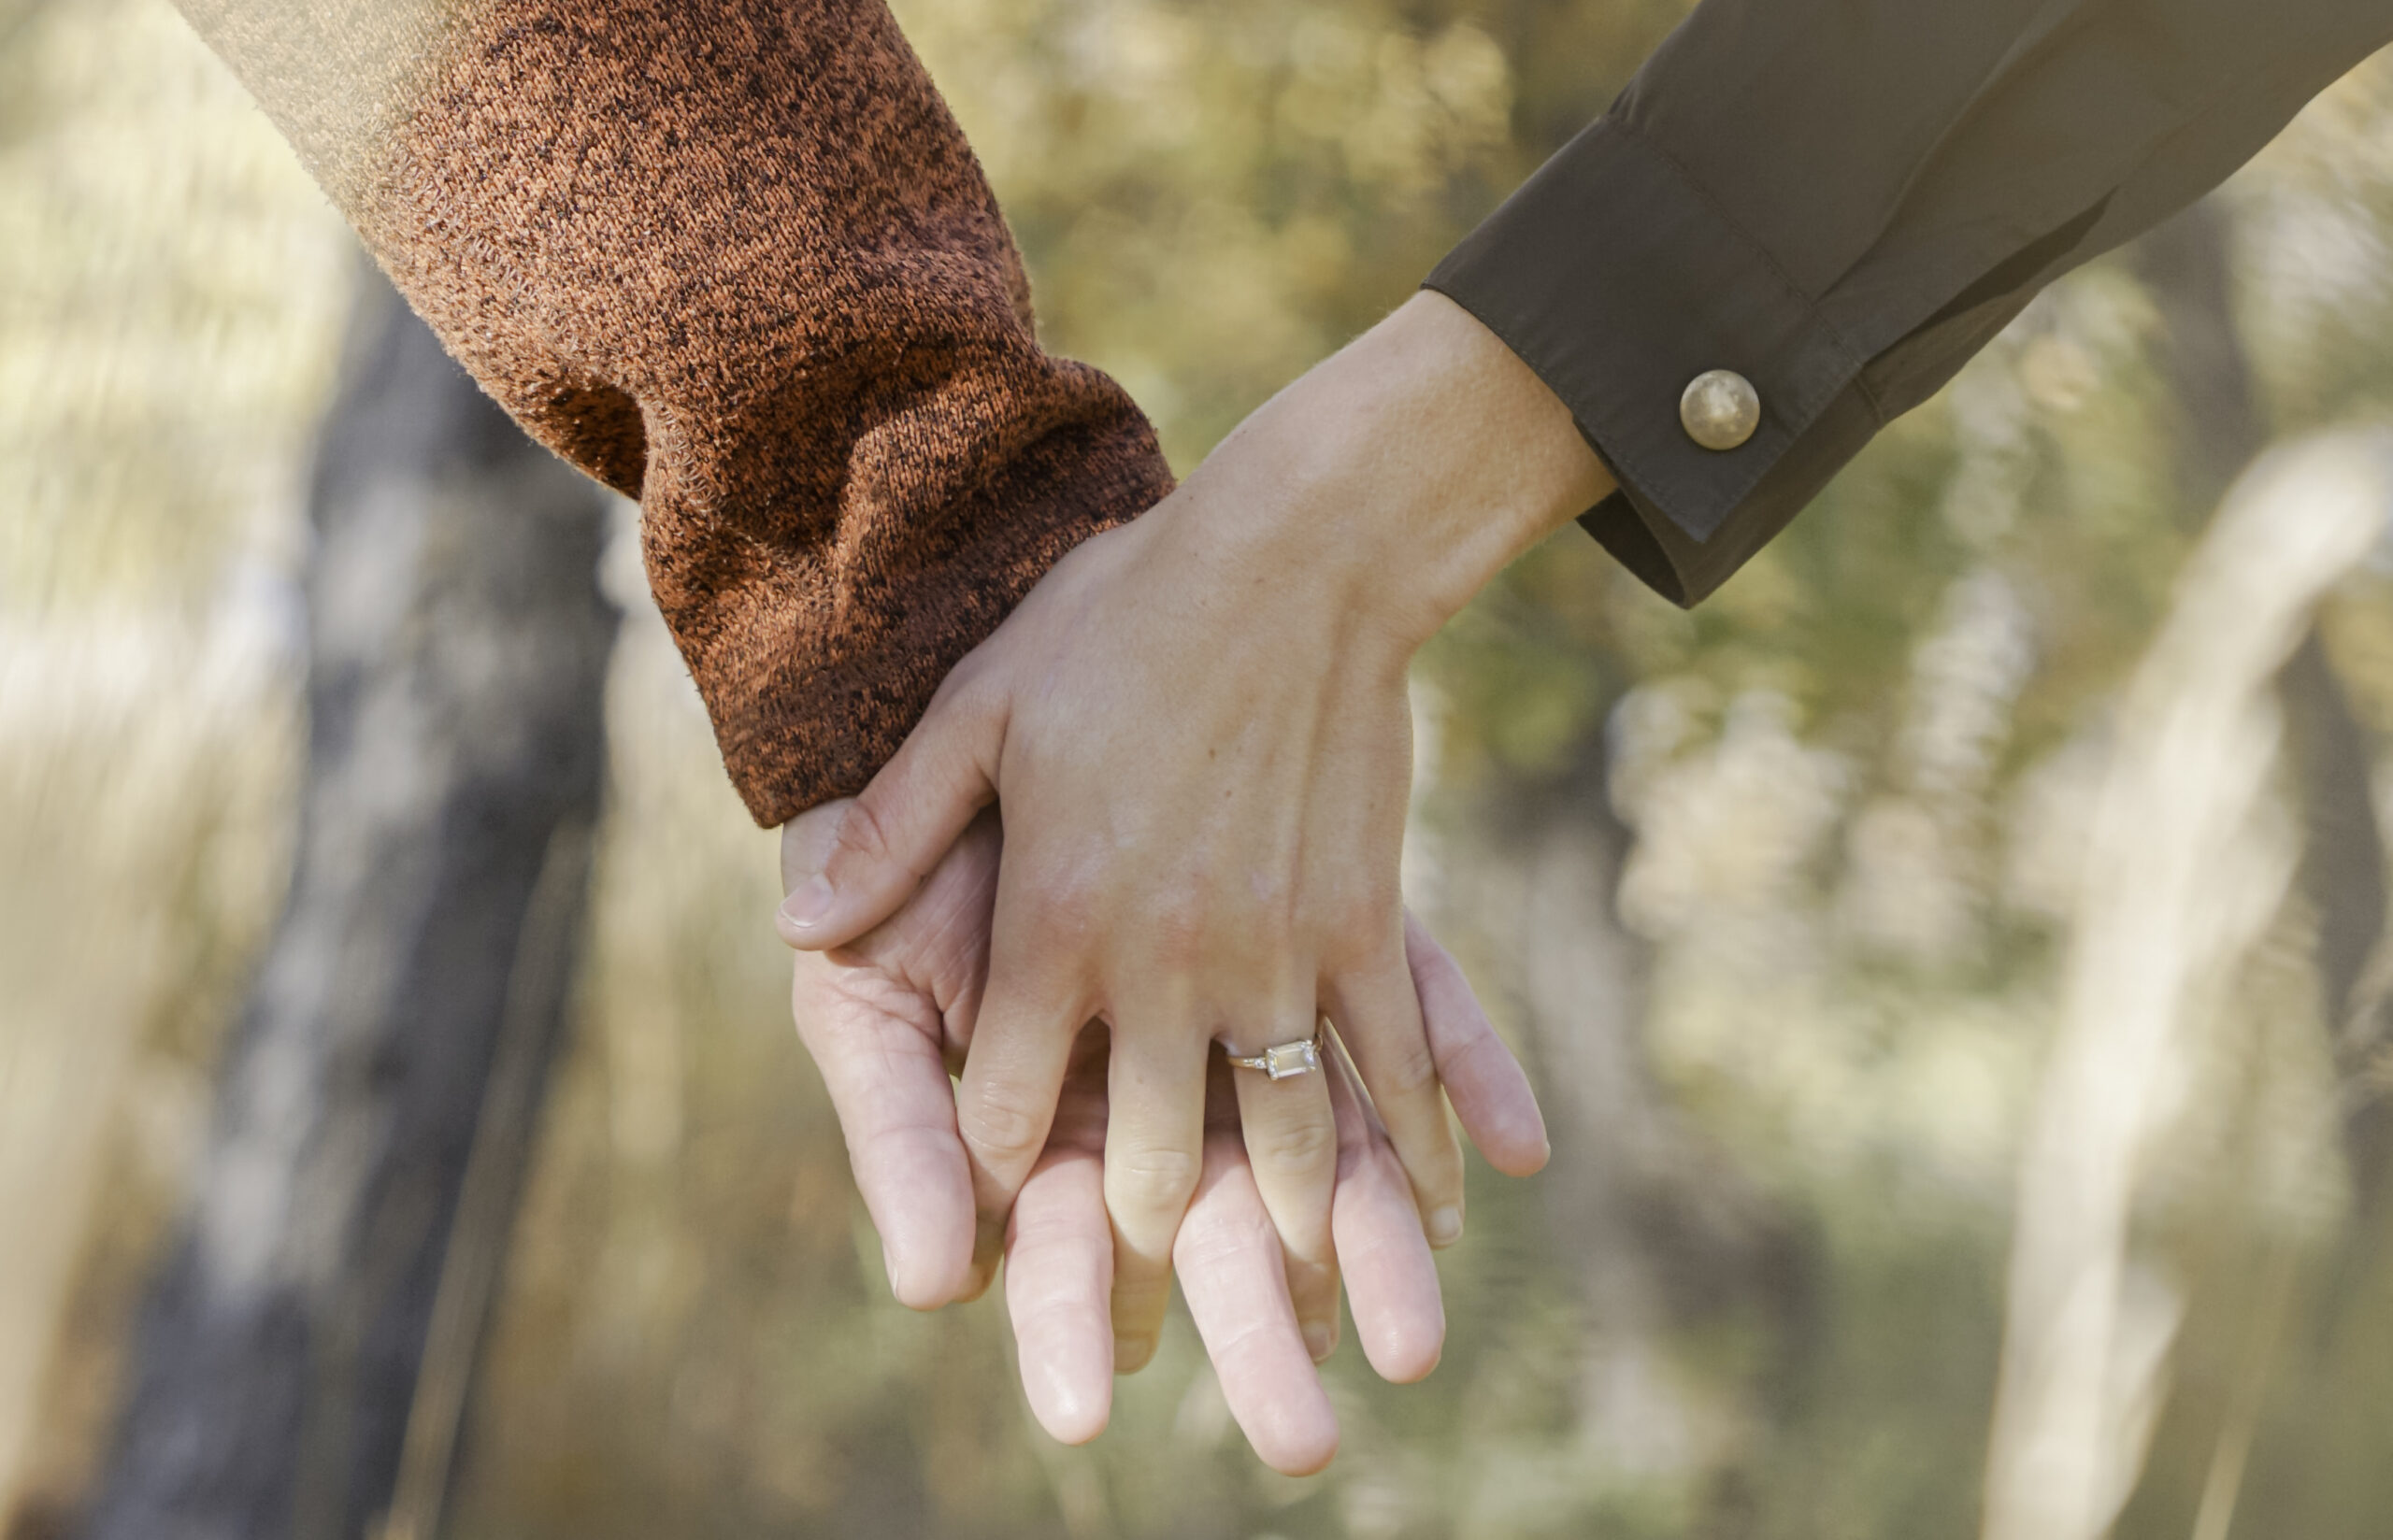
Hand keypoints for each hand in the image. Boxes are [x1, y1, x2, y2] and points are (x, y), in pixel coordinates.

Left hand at [780, 292, 1605, 1365]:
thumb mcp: (975, 706)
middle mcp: (1162, 962)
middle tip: (1140, 1270)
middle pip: (1144, 1159)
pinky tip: (1434, 1202)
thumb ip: (890, 829)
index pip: (1001, 1105)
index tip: (998, 1202)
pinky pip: (1391, 1064)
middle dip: (1131, 1235)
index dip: (990, 1170)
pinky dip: (1413, 1142)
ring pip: (1279, 1140)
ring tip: (1291, 1279)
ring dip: (1282, 1226)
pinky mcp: (1366, 923)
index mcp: (1053, 921)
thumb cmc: (1119, 618)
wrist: (1296, 554)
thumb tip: (796, 929)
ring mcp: (1276, 951)